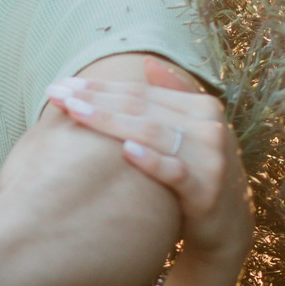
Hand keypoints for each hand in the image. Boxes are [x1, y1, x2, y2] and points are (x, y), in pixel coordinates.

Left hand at [46, 58, 250, 273]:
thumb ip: (172, 96)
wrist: (228, 225)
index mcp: (202, 107)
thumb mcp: (191, 132)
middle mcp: (209, 127)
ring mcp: (210, 158)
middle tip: (56, 95)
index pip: (142, 92)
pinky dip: (151, 161)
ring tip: (76, 113)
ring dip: (111, 122)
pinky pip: (175, 172)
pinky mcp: (206, 191)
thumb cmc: (198, 172)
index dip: (102, 87)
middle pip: (141, 108)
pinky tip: (125, 151)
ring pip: (153, 133)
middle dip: (96, 99)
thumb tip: (148, 61)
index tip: (64, 84)